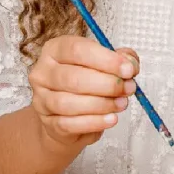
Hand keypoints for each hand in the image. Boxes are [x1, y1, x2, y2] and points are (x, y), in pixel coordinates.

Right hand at [29, 35, 138, 149]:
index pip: (77, 50)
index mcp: (55, 50)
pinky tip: (111, 119)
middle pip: (73, 78)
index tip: (129, 69)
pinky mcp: (48, 122)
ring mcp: (42, 99)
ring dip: (102, 104)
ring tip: (121, 104)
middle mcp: (43, 73)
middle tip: (128, 88)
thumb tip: (131, 64)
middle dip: (107, 84)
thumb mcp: (104, 64)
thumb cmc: (86, 83)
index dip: (106, 60)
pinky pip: (70, 124)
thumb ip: (120, 59)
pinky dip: (94, 122)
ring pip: (69, 103)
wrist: (67, 114)